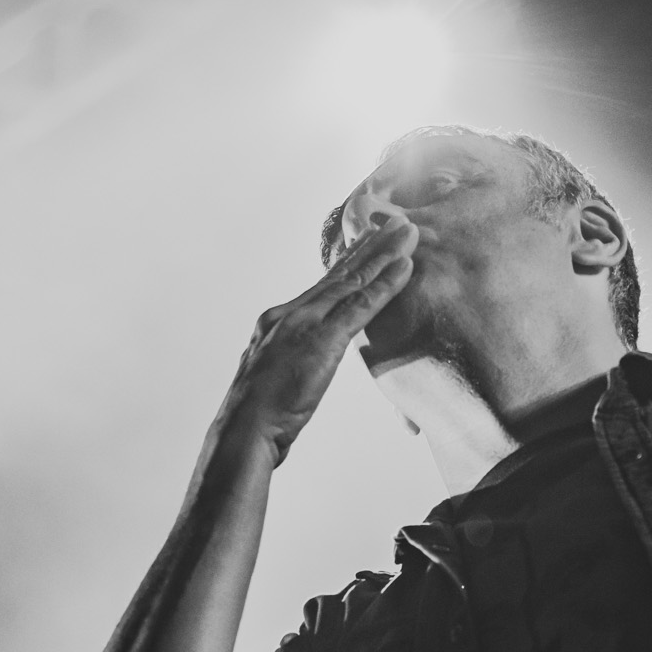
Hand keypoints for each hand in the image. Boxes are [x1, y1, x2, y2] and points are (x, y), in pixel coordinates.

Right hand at [220, 217, 417, 460]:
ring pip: (352, 281)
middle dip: (369, 246)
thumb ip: (288, 362)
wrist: (243, 429)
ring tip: (407, 232)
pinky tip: (405, 267)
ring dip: (383, 254)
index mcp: (278, 321)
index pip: (321, 286)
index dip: (347, 262)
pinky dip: (385, 285)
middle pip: (338, 273)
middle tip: (395, 222)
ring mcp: (306, 323)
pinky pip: (361, 306)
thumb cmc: (256, 417)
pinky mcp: (322, 340)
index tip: (367, 242)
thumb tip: (299, 368)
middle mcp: (291, 313)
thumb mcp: (270, 378)